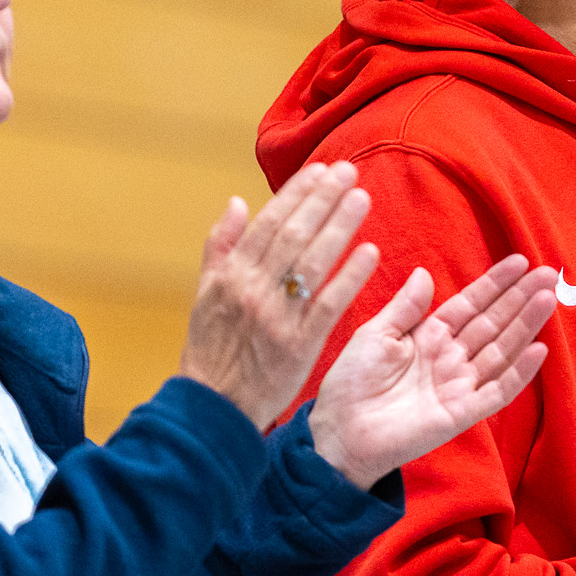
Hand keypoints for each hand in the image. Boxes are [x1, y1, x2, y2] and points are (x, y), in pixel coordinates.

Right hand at [177, 162, 378, 427]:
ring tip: (363, 198)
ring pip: (315, 262)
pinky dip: (350, 276)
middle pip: (295, 235)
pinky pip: (330, 303)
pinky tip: (371, 253)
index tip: (321, 170)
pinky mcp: (300, 344)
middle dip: (324, 199)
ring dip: (341, 226)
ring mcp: (278, 317)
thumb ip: (220, 246)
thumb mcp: (204, 294)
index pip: (269, 223)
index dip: (297, 194)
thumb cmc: (210, 349)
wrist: (214, 406)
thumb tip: (237, 202)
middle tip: (350, 172)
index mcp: (230, 275)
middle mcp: (253, 290)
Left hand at [309, 255, 556, 488]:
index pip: (470, 305)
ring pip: (501, 351)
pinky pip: (497, 391)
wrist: (340, 432)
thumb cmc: (352, 383)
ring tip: (549, 299)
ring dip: (526, 326)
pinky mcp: (462, 414)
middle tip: (549, 274)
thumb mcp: (375, 334)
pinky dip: (519, 373)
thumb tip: (425, 272)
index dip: (495, 285)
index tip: (520, 262)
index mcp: (429, 336)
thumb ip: (405, 307)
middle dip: (520, 299)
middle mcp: (449, 358)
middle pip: (493, 323)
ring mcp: (459, 386)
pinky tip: (539, 350)